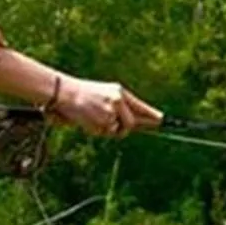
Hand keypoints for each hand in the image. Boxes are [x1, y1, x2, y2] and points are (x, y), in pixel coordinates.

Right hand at [47, 77, 162, 137]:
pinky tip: (87, 120)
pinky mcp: (104, 119)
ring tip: (92, 117)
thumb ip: (119, 108)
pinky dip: (96, 130)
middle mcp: (118, 99)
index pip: (140, 106)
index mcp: (119, 92)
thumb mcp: (103, 96)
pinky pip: (105, 132)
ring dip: (106, 129)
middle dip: (124, 129)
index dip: (151, 115)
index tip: (161, 121)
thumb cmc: (81, 95)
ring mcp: (112, 110)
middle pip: (131, 124)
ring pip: (117, 130)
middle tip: (110, 125)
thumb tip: (135, 123)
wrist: (64, 93)